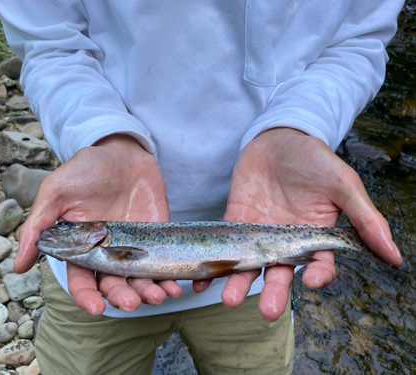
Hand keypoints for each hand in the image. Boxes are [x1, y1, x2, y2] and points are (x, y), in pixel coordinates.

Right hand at [16, 134, 180, 314]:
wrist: (123, 150)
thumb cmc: (85, 169)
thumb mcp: (56, 192)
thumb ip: (38, 227)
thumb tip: (18, 266)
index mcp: (80, 247)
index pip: (81, 281)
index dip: (86, 297)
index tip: (96, 307)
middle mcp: (106, 252)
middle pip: (113, 285)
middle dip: (122, 297)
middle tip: (132, 302)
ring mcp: (132, 247)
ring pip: (138, 280)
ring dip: (148, 293)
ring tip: (159, 296)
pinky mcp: (156, 239)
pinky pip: (162, 264)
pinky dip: (168, 278)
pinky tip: (174, 286)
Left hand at [193, 127, 401, 320]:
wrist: (278, 137)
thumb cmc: (314, 159)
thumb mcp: (343, 183)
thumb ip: (364, 218)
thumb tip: (395, 256)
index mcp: (316, 236)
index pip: (320, 265)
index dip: (319, 275)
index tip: (315, 280)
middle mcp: (287, 243)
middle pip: (281, 274)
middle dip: (274, 294)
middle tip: (268, 312)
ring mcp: (259, 234)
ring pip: (250, 266)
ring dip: (239, 284)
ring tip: (229, 300)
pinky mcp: (235, 222)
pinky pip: (224, 246)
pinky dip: (212, 263)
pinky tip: (198, 280)